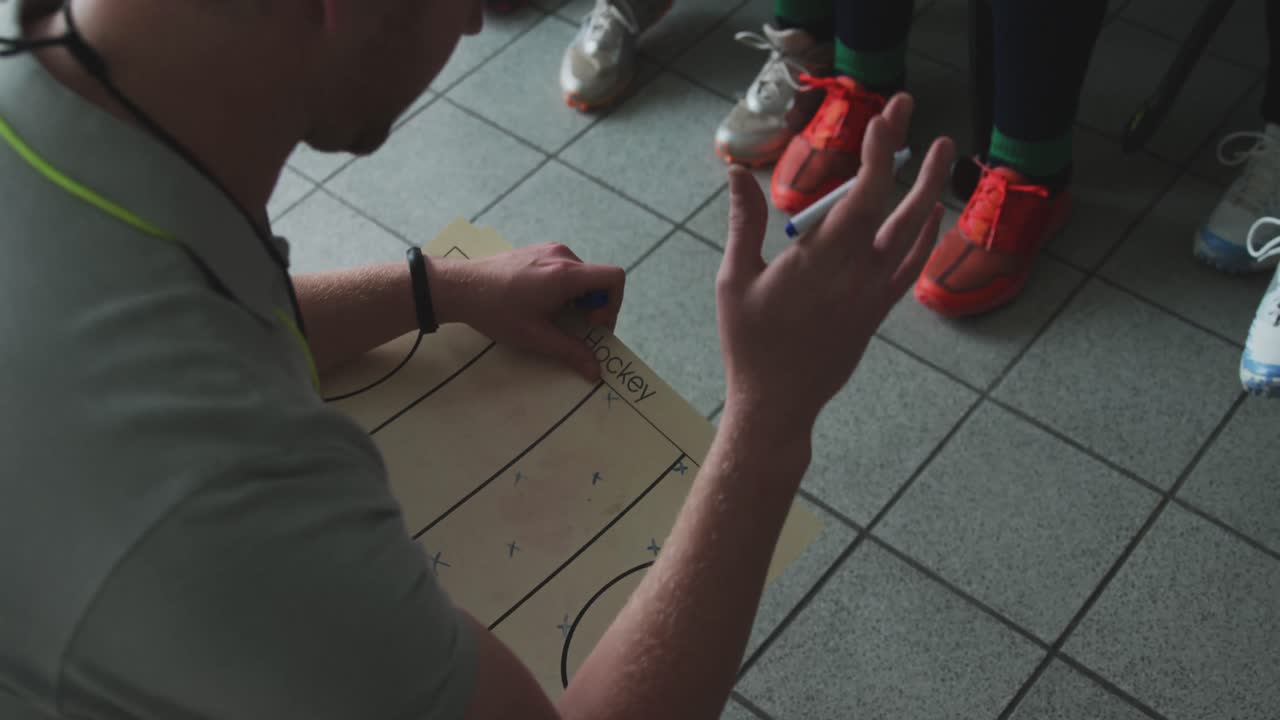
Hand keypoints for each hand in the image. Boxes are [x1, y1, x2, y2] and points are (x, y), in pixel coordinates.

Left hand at [433, 243, 624, 379]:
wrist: (459, 287)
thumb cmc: (497, 311)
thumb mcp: (536, 337)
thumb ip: (571, 352)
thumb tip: (596, 372)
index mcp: (567, 274)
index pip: (615, 278)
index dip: (613, 304)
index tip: (591, 323)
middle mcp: (563, 256)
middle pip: (598, 280)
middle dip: (593, 307)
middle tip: (573, 328)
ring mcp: (549, 250)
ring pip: (581, 276)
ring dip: (577, 299)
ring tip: (553, 317)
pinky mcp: (537, 250)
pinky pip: (564, 269)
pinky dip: (564, 289)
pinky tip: (540, 303)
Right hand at [716, 93, 954, 431]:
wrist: (778, 403)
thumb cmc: (749, 343)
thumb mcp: (734, 280)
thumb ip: (744, 223)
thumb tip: (739, 171)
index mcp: (821, 260)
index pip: (863, 194)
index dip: (877, 153)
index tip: (880, 119)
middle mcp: (858, 272)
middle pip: (895, 202)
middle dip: (906, 152)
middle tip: (910, 108)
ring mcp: (875, 292)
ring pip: (914, 232)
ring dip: (929, 187)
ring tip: (939, 150)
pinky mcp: (878, 310)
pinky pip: (912, 264)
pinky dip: (925, 235)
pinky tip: (931, 212)